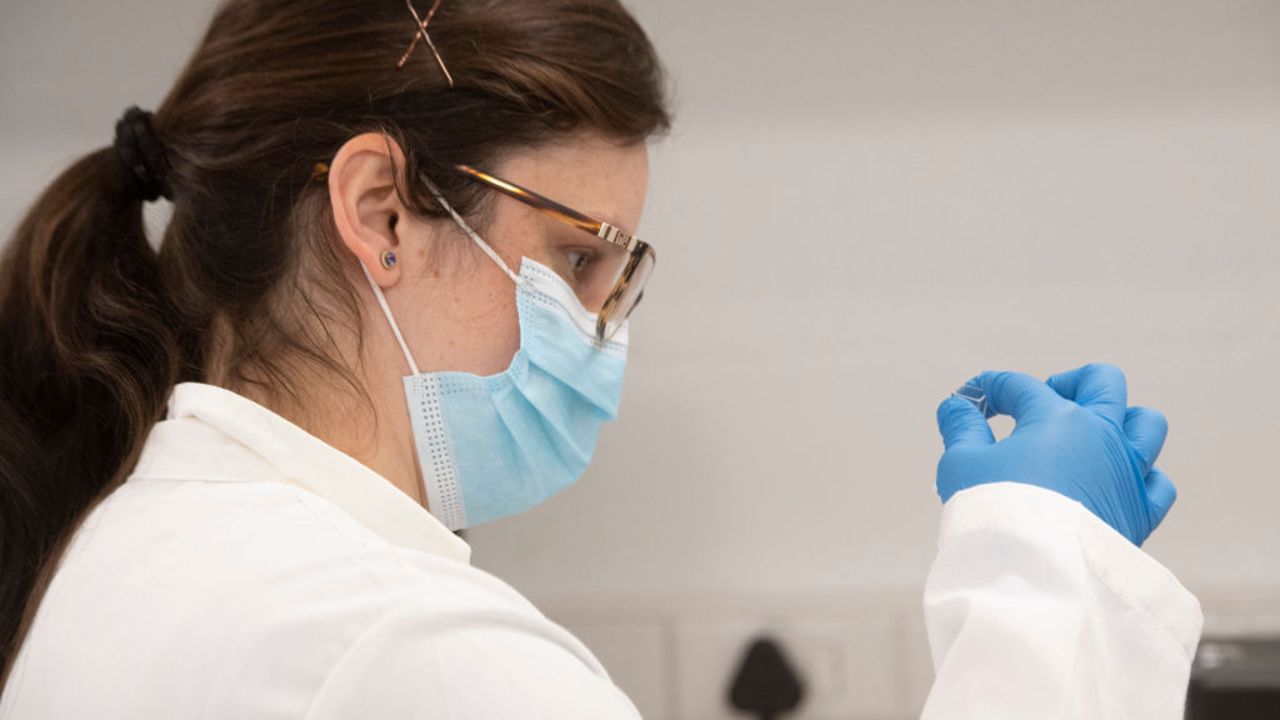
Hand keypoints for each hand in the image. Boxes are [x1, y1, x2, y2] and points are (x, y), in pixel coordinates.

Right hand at [935, 364, 1177, 545]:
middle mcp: (1102, 435)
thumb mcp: (963, 463)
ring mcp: (1129, 471)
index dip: (992, 387)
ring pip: (1146, 424)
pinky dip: (1143, 474)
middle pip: (1103, 381)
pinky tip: (1117, 478)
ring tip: (1092, 431)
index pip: (1022, 386)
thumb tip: (956, 407)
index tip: (974, 397)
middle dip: (1072, 380)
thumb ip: (961, 428)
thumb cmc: (995, 513)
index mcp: (1058, 418)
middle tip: (1046, 396)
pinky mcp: (1142, 511)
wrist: (1034, 574)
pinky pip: (1158, 482)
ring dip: (1121, 418)